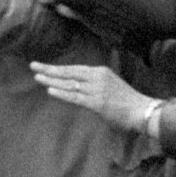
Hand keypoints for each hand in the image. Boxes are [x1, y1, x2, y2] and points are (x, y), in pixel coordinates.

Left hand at [29, 61, 161, 134]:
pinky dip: (62, 93)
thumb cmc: (127, 101)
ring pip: (70, 84)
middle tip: (34, 66)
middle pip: (69, 72)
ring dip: (52, 81)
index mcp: (100, 71)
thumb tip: (77, 86)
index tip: (44, 67)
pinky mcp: (97, 102)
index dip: (58, 68)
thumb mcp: (110, 85)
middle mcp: (97, 77)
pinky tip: (50, 90)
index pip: (74, 69)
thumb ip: (94, 84)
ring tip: (38, 77)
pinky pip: (76, 97)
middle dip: (50, 70)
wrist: (142, 110)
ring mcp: (97, 89)